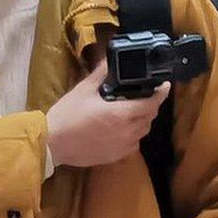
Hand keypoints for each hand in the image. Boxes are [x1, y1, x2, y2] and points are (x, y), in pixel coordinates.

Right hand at [45, 61, 167, 168]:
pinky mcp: (115, 157)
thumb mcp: (84, 90)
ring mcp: (122, 146)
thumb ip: (101, 73)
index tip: (164, 86)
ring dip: (142, 120)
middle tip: (144, 96)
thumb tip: (111, 60)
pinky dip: (133, 135)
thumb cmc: (67, 115)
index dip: (161, 93)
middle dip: (150, 106)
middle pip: (150, 117)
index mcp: (121, 114)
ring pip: (143, 132)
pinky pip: (133, 144)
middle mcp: (127, 131)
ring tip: (132, 111)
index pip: (151, 103)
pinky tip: (121, 129)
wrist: (52, 143)